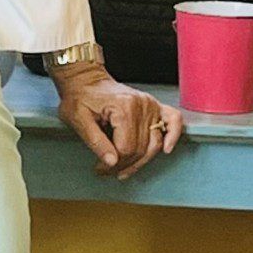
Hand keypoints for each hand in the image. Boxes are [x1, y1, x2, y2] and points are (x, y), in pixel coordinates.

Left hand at [53, 66, 184, 178]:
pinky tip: (166, 149)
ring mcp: (151, 105)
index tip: (100, 169)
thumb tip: (112, 162)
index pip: (126, 148)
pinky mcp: (155, 105)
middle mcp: (142, 106)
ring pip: (155, 142)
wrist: (85, 80)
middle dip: (125, 165)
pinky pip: (173, 120)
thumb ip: (96, 142)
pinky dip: (174, 135)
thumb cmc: (79, 98)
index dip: (113, 164)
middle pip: (141, 148)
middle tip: (108, 172)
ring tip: (125, 170)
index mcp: (123, 108)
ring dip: (142, 161)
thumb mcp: (78, 120)